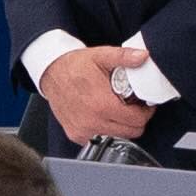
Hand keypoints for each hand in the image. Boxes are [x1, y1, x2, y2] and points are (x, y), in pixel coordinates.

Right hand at [40, 42, 155, 147]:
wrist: (50, 72)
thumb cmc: (74, 65)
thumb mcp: (101, 56)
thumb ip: (124, 56)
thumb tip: (143, 56)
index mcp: (102, 104)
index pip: (137, 120)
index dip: (145, 112)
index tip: (144, 105)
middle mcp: (92, 121)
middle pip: (130, 133)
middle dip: (136, 120)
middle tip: (132, 107)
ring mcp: (83, 131)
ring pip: (117, 138)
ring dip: (122, 126)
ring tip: (117, 110)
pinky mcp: (76, 135)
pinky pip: (101, 140)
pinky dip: (107, 131)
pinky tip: (103, 116)